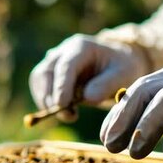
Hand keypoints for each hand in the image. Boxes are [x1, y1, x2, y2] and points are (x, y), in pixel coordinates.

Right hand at [29, 34, 149, 120]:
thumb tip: (86, 98)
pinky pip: (40, 88)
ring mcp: (54, 61)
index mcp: (81, 46)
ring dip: (47, 101)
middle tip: (68, 116)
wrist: (117, 65)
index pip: (65, 66)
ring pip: (38, 80)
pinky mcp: (50, 74)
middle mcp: (63, 51)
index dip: (61, 85)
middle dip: (51, 96)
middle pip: (46, 72)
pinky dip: (47, 102)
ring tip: (70, 116)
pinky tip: (66, 112)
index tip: (61, 104)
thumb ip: (106, 84)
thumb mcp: (123, 74)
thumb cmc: (121, 68)